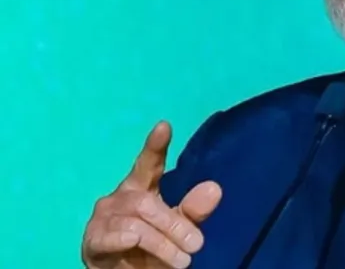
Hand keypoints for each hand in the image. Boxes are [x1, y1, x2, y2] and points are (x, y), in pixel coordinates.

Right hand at [82, 122, 222, 268]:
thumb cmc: (153, 247)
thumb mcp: (178, 228)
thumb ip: (193, 211)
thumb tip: (215, 189)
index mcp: (141, 187)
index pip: (149, 164)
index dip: (155, 146)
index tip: (164, 125)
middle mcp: (121, 197)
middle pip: (147, 202)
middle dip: (174, 224)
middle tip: (197, 245)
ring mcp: (104, 218)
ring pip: (135, 223)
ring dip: (162, 243)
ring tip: (182, 261)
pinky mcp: (93, 240)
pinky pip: (108, 236)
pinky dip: (122, 239)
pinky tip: (133, 241)